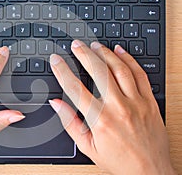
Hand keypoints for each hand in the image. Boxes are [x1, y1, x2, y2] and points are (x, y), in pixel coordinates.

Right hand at [49, 40, 175, 174]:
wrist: (150, 172)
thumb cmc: (119, 162)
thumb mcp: (88, 147)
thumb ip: (70, 123)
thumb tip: (57, 104)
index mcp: (100, 120)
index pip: (75, 88)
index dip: (63, 71)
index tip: (56, 60)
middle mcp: (118, 107)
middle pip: (98, 72)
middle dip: (84, 54)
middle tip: (76, 44)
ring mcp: (136, 102)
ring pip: (119, 69)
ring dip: (105, 54)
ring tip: (94, 45)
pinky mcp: (149, 102)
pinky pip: (140, 75)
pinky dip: (129, 60)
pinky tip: (120, 51)